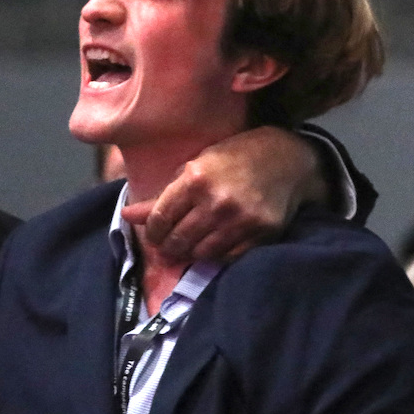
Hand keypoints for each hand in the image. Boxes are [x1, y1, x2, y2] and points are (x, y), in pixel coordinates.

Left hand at [127, 127, 322, 262]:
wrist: (286, 158)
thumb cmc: (234, 157)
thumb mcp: (195, 166)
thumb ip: (162, 195)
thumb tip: (126, 215)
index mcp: (196, 178)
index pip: (160, 218)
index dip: (152, 231)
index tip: (153, 233)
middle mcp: (217, 201)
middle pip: (178, 240)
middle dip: (167, 246)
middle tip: (166, 245)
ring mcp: (241, 219)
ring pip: (201, 253)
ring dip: (189, 253)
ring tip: (187, 247)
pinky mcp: (260, 233)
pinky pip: (227, 256)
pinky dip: (215, 255)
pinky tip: (211, 246)